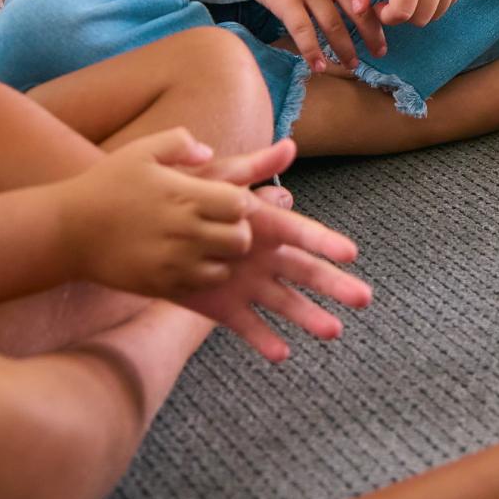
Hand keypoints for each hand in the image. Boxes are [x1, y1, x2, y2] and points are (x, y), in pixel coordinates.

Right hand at [52, 129, 271, 302]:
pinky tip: (189, 260)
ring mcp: (173, 262)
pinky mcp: (161, 284)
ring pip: (226, 266)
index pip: (241, 204)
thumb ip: (179, 143)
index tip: (226, 200)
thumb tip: (208, 152)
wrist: (67, 230)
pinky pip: (201, 285)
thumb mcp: (141, 150)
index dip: (240, 202)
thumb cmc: (105, 185)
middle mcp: (184, 231)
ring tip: (207, 244)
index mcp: (185, 196)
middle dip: (238, 230)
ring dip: (223, 255)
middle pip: (241, 239)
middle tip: (222, 225)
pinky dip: (203, 275)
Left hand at [174, 140, 372, 362]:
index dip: (325, 242)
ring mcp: (245, 284)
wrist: (134, 229)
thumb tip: (289, 145)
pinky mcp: (221, 307)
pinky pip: (246, 325)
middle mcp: (262, 256)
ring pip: (284, 303)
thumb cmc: (181, 197)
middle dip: (335, 285)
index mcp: (264, 226)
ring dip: (309, 316)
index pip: (302, 234)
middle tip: (364, 298)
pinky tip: (282, 354)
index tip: (351, 253)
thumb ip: (251, 166)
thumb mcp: (216, 179)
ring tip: (333, 331)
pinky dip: (263, 340)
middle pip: (305, 272)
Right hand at [236, 0, 384, 70]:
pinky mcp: (286, 1)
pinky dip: (313, 51)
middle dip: (371, 36)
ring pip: (333, 26)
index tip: (387, 31)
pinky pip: (303, 31)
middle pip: (357, 12)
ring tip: (351, 65)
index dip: (380, 15)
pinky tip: (319, 66)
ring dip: (344, 49)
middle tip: (380, 54)